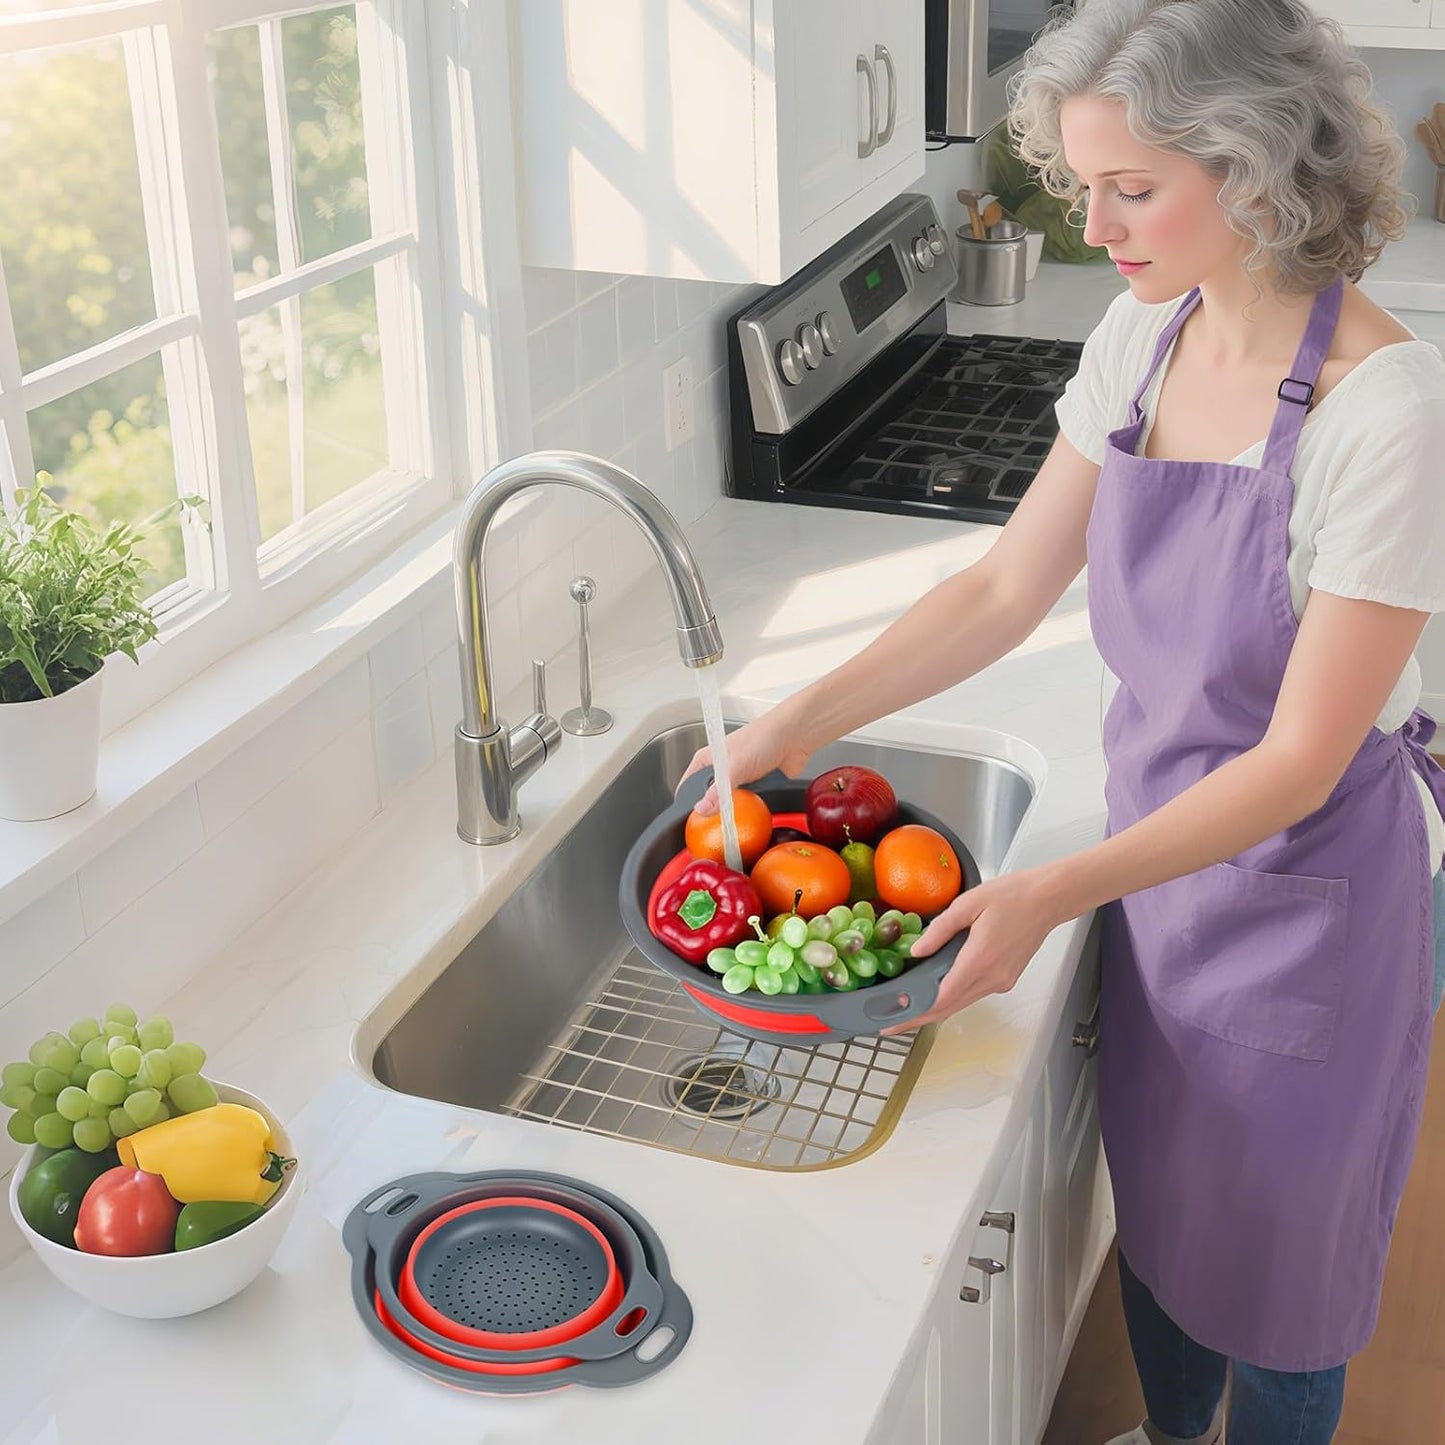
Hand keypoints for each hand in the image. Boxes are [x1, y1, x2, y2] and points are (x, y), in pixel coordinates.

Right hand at [677, 704, 817, 814]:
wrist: (796, 737)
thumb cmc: (763, 737)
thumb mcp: (734, 767)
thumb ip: (718, 791)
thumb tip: (702, 809)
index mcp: (708, 759)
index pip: (688, 785)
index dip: (687, 803)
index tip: (691, 820)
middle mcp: (721, 768)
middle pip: (708, 798)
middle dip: (713, 810)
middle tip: (714, 824)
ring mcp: (739, 777)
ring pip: (729, 802)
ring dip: (734, 809)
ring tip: (733, 818)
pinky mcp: (756, 785)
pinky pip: (748, 803)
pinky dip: (750, 808)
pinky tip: (751, 811)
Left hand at [879, 868, 1060, 1034]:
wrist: (1048, 899)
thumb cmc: (1012, 896)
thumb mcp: (968, 904)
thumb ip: (940, 930)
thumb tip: (917, 951)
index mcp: (980, 959)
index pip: (942, 997)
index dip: (915, 1012)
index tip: (893, 1021)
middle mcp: (992, 977)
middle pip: (949, 1007)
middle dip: (918, 1018)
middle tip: (890, 1024)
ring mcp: (1001, 981)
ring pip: (962, 1002)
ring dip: (935, 1008)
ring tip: (907, 1008)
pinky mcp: (1006, 979)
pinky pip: (974, 993)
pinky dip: (953, 995)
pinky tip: (936, 989)